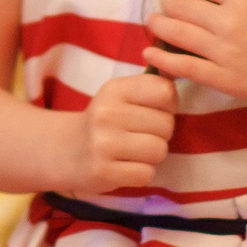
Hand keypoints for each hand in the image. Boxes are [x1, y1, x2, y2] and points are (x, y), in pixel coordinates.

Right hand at [65, 73, 175, 194]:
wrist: (67, 150)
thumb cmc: (107, 120)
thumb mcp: (122, 94)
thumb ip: (151, 84)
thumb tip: (179, 72)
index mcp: (115, 89)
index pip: (165, 92)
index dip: (169, 105)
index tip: (155, 111)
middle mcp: (107, 113)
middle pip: (166, 124)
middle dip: (161, 133)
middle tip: (142, 135)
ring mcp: (103, 144)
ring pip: (159, 150)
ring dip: (153, 155)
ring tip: (135, 151)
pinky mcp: (102, 172)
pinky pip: (146, 174)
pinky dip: (142, 173)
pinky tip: (127, 167)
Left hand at [144, 0, 246, 113]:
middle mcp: (230, 21)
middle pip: (181, 5)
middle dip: (170, 3)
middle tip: (168, 5)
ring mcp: (224, 52)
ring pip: (177, 33)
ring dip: (159, 25)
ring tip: (153, 22)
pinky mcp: (223, 79)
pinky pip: (184, 66)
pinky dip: (161, 58)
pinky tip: (149, 52)